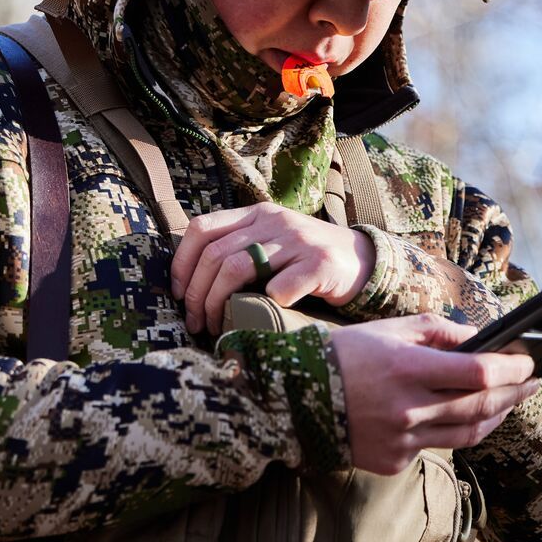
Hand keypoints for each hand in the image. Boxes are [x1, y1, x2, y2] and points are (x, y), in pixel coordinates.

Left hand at [170, 203, 376, 335]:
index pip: (202, 228)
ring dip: (219, 303)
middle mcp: (274, 221)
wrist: (363, 260)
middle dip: (197, 293)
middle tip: (195, 322)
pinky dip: (267, 303)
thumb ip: (238, 248)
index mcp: (256, 214)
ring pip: (239, 268)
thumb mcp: (271, 242)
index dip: (182, 262)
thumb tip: (188, 280)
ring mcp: (298, 241)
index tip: (177, 293)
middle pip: (216, 255)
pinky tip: (264, 316)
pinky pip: (282, 286)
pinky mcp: (321, 264)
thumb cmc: (306, 259)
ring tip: (216, 327)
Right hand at [329, 314, 537, 474]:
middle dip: (514, 393)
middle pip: (481, 406)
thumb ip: (437, 331)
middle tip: (531, 383)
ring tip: (507, 402)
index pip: (478, 372)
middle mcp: (407, 409)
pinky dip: (453, 430)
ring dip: (494, 416)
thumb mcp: (388, 330)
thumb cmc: (344, 356)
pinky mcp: (394, 461)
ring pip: (467, 433)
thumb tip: (480, 339)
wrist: (294, 400)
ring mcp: (402, 440)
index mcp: (406, 369)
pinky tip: (460, 416)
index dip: (512, 368)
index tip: (529, 362)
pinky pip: (436, 446)